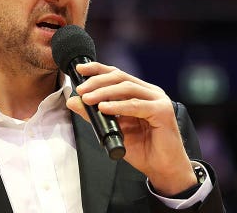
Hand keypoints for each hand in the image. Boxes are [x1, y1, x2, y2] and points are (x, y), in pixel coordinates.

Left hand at [66, 62, 197, 195]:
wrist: (163, 168)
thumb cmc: (143, 149)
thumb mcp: (113, 130)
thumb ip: (94, 115)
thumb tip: (74, 101)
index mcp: (141, 92)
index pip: (117, 74)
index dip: (98, 69)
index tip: (80, 69)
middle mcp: (150, 92)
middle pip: (120, 77)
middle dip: (97, 81)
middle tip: (81, 90)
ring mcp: (158, 100)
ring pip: (127, 88)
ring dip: (104, 92)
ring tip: (87, 99)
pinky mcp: (162, 112)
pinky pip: (136, 105)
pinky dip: (118, 106)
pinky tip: (104, 108)